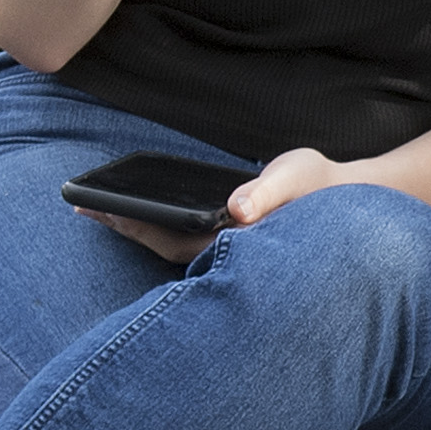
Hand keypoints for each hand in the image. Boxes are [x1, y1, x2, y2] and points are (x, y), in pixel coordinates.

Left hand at [92, 143, 342, 263]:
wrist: (348, 202)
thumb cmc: (320, 188)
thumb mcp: (295, 177)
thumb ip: (266, 192)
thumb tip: (237, 210)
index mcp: (238, 240)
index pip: (172, 238)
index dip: (134, 224)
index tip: (100, 210)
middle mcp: (227, 252)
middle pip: (161, 243)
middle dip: (122, 224)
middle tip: (82, 206)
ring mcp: (225, 250)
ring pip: (168, 242)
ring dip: (133, 225)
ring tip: (98, 208)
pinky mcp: (226, 240)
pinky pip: (179, 235)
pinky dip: (152, 221)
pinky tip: (135, 207)